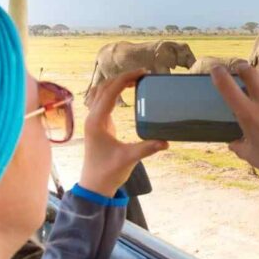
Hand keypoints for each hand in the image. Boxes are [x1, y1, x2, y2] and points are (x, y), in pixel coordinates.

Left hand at [80, 69, 167, 195]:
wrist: (95, 185)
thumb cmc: (108, 172)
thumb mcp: (129, 159)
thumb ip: (147, 148)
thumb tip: (166, 142)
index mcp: (96, 121)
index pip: (110, 91)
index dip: (126, 79)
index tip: (143, 73)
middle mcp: (92, 117)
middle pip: (104, 87)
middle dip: (123, 77)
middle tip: (143, 75)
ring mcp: (94, 120)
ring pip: (102, 92)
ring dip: (117, 83)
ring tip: (137, 80)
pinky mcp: (99, 124)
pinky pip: (105, 101)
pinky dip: (116, 92)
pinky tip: (129, 92)